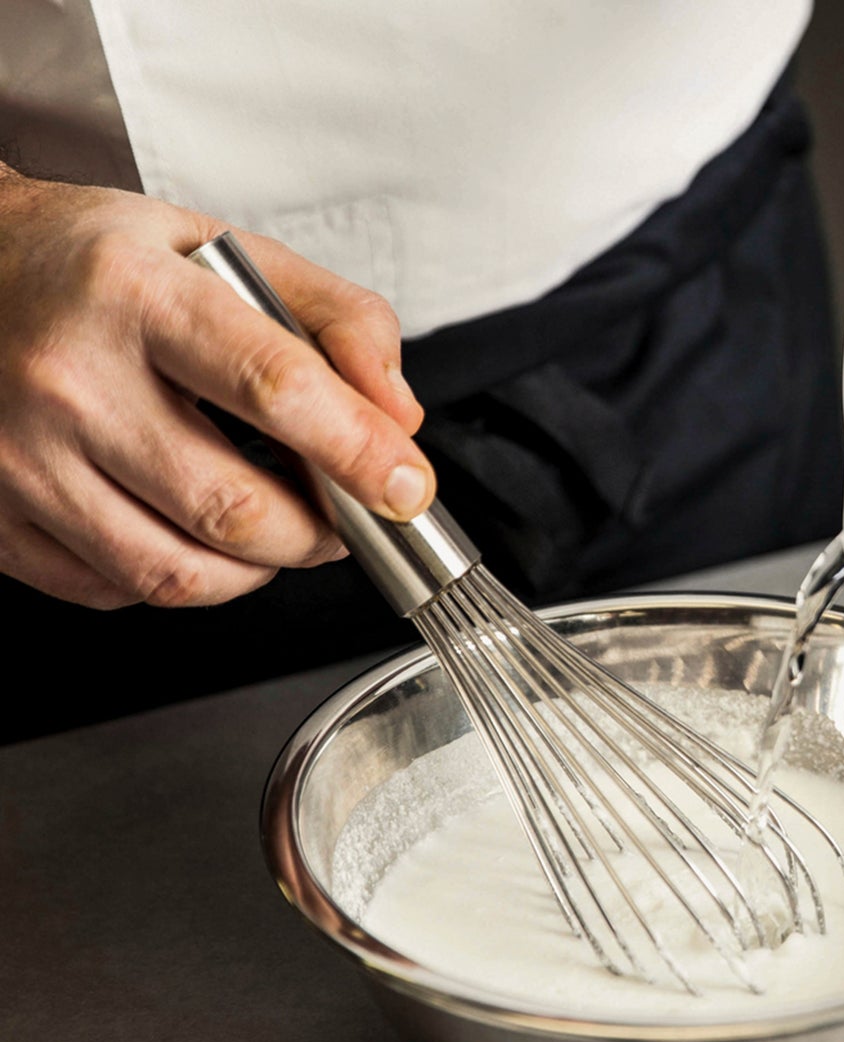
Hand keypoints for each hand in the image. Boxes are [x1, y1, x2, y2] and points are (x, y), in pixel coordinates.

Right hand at [0, 166, 435, 608]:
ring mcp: (20, 457)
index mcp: (137, 295)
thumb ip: (337, 320)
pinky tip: (189, 531)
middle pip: (232, 506)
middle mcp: (68, 378)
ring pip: (178, 572)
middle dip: (318, 532)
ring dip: (258, 570)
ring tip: (275, 528)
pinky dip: (182, 578)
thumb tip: (399, 413)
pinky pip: (117, 590)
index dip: (359, 451)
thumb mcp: (226, 252)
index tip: (407, 487)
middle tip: (342, 514)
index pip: (274, 386)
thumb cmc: (97, 266)